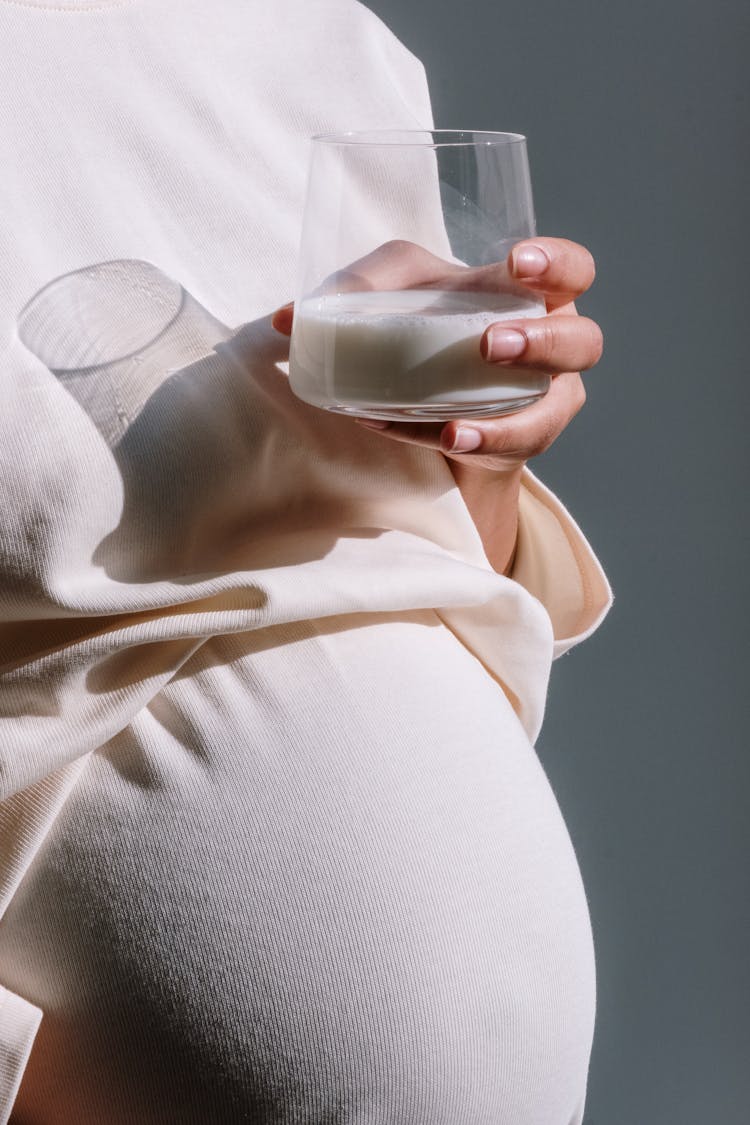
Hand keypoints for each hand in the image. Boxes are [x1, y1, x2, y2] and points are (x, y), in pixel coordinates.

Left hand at [272, 237, 602, 476]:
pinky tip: (442, 441)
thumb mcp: (391, 311)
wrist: (437, 424)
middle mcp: (551, 347)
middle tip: (487, 345)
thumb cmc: (423, 346)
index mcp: (527, 298)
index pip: (571, 270)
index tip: (518, 263)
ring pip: (559, 403)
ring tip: (455, 426)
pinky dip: (474, 443)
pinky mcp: (523, 443)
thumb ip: (350, 299)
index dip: (557, 263)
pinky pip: (510, 446)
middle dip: (543, 342)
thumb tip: (287, 320)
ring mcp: (545, 400)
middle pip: (582, 341)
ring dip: (511, 414)